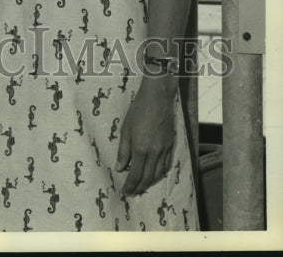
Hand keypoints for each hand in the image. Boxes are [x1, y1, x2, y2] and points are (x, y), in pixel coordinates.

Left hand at [115, 76, 177, 196]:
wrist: (157, 98)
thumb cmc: (138, 111)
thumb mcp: (125, 129)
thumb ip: (123, 151)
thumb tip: (120, 168)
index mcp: (141, 149)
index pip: (135, 174)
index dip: (130, 185)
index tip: (124, 192)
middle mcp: (155, 153)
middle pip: (148, 177)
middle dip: (139, 187)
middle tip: (132, 192)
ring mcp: (165, 149)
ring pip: (159, 173)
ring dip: (150, 182)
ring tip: (141, 185)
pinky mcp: (172, 145)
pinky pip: (166, 164)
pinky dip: (160, 172)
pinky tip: (155, 173)